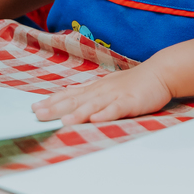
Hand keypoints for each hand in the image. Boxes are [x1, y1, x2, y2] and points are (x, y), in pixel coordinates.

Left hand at [31, 63, 172, 124]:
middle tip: (37, 114)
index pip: (69, 94)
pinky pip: (117, 108)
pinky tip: (96, 120)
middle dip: (55, 108)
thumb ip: (89, 92)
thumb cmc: (133, 82)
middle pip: (75, 100)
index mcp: (95, 88)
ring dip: (77, 113)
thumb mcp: (108, 85)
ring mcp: (115, 95)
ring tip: (62, 120)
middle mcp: (101, 90)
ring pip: (93, 105)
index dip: (52, 101)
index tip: (34, 107)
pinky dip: (106, 114)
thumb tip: (69, 94)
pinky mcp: (131, 101)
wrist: (159, 73)